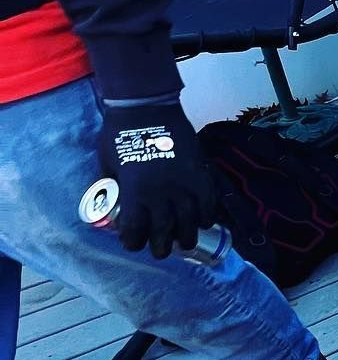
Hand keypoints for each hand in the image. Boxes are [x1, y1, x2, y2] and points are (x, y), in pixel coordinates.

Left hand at [98, 100, 220, 257]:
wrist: (147, 108)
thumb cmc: (120, 133)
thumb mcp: (106, 163)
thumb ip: (113, 185)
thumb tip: (111, 202)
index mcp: (136, 192)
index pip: (136, 229)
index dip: (134, 242)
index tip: (133, 244)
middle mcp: (162, 193)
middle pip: (165, 231)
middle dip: (162, 247)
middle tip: (161, 252)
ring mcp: (184, 184)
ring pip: (190, 222)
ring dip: (187, 236)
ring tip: (185, 243)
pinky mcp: (200, 174)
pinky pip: (208, 202)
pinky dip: (207, 215)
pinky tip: (203, 222)